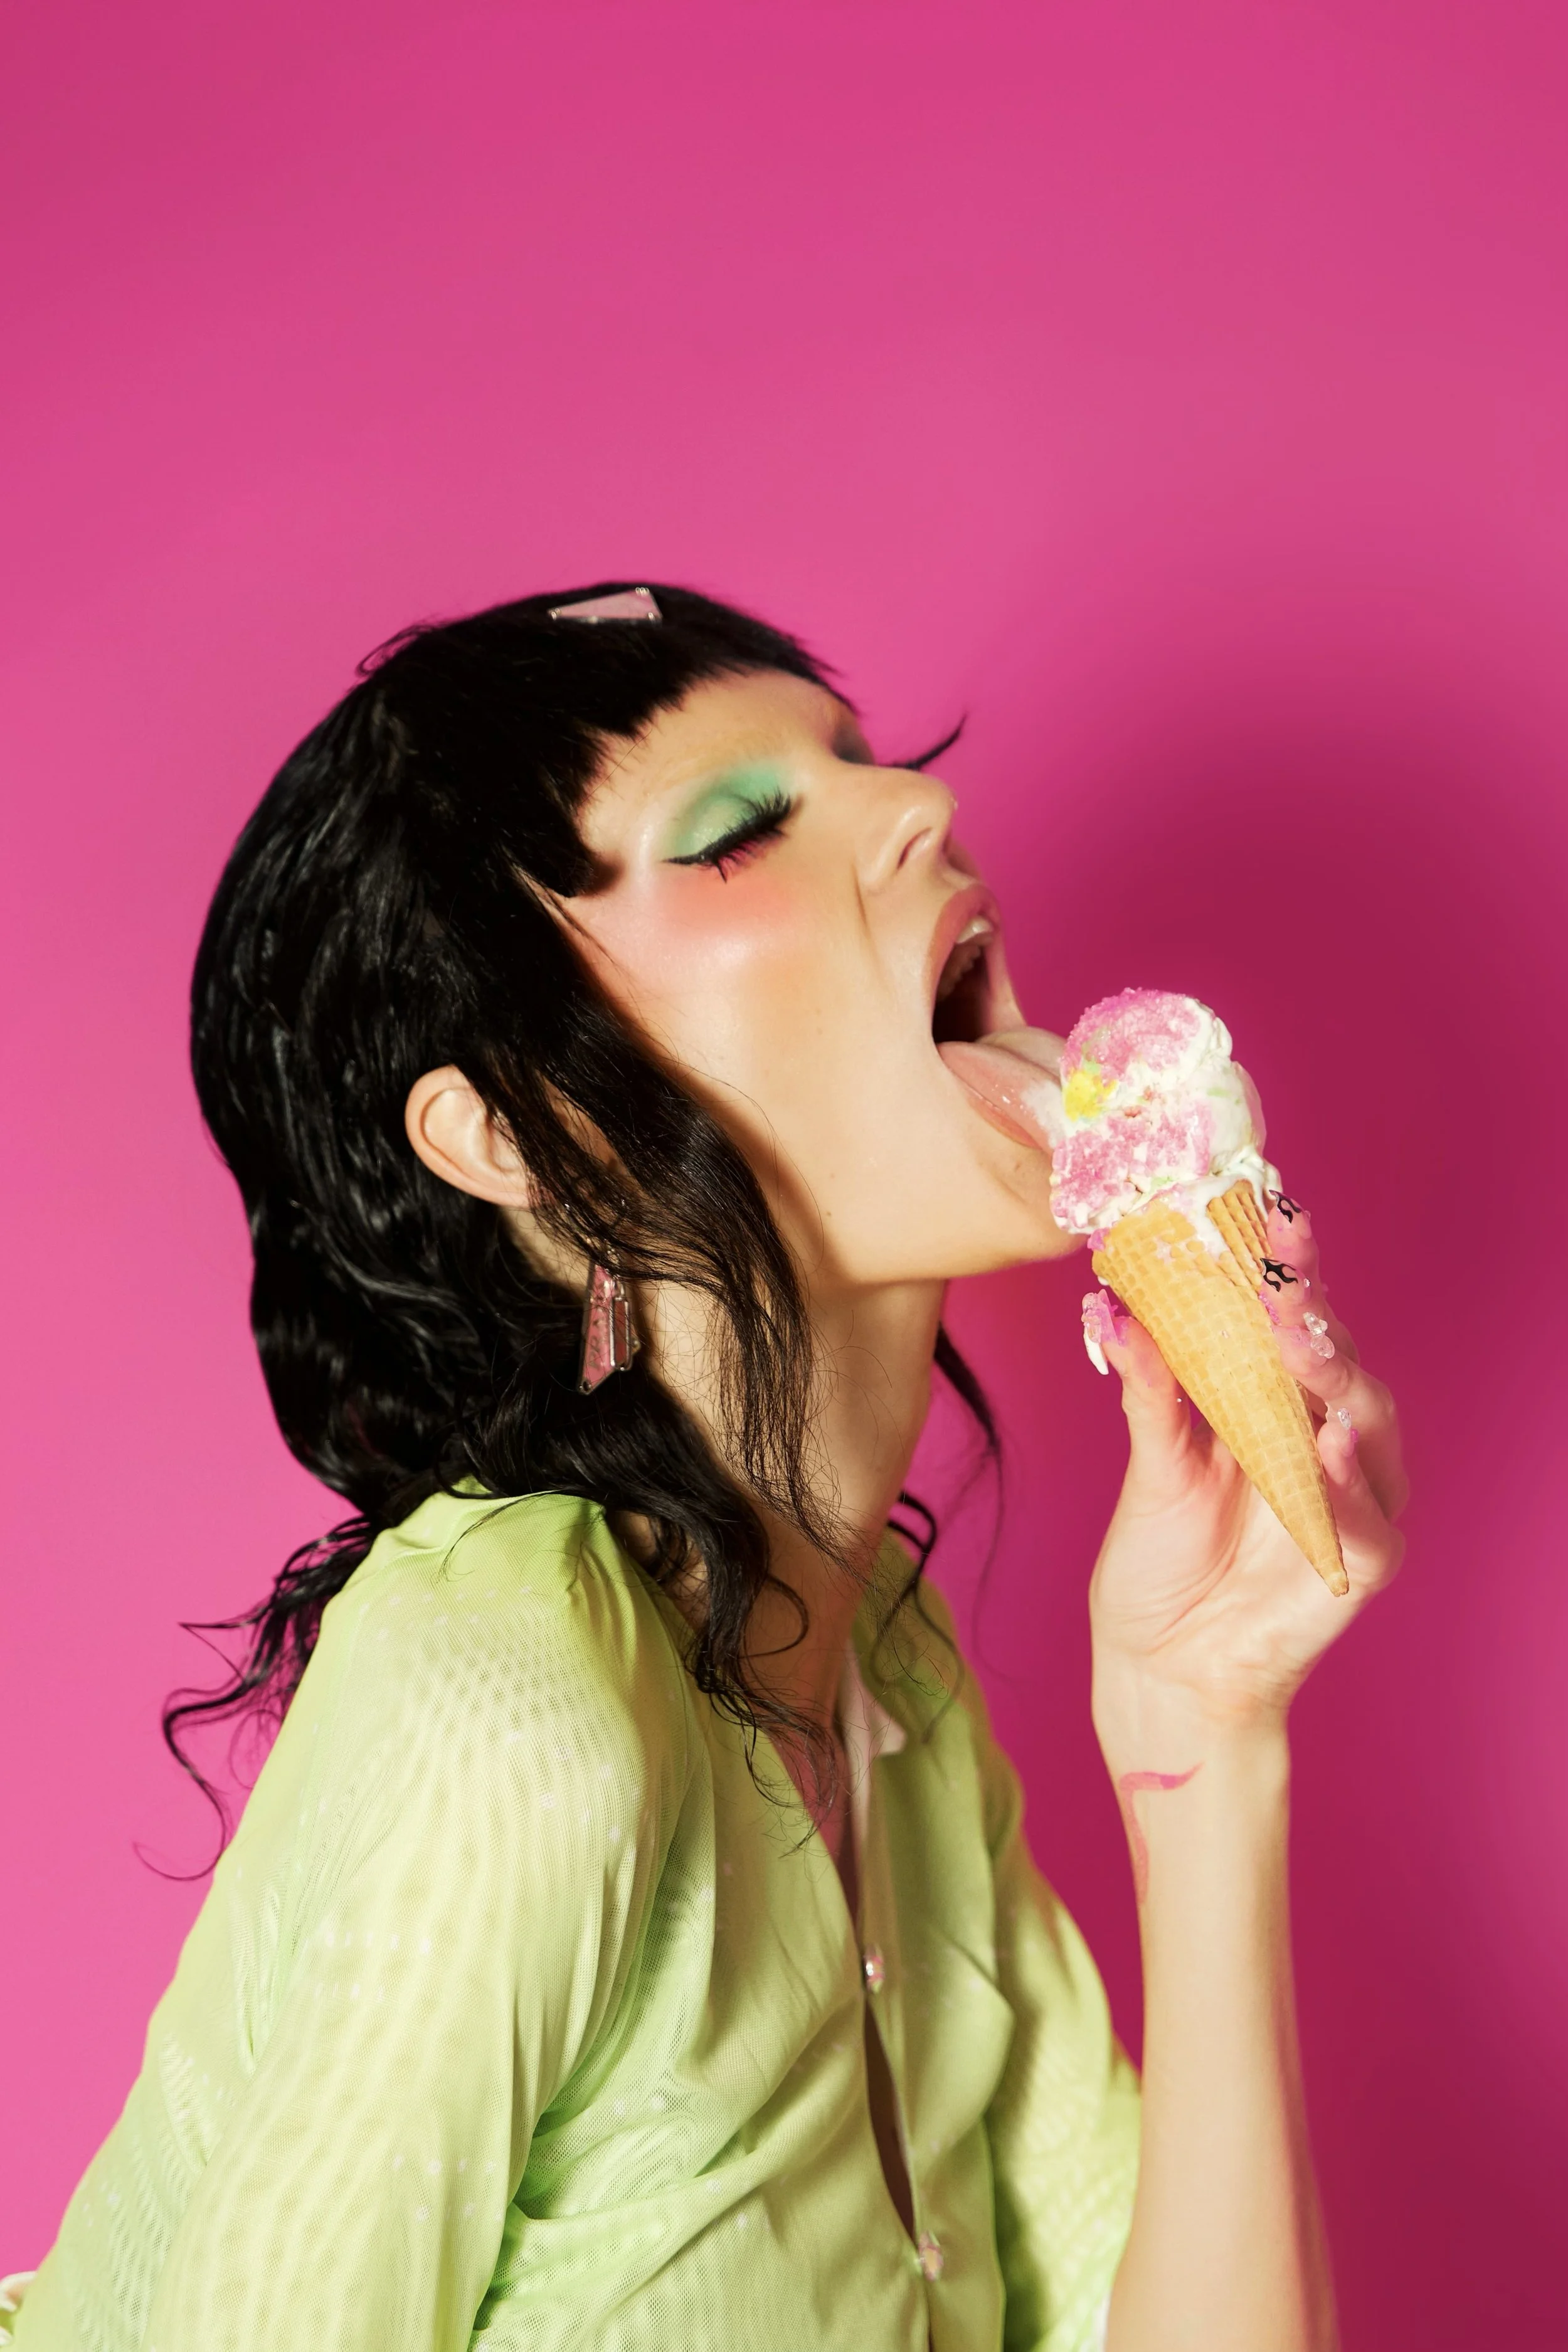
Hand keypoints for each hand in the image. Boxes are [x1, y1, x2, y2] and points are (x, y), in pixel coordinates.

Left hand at [1086, 1194, 1406, 1745]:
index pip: (1286, 1321)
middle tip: (1280, 1270)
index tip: (1263, 1211)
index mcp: (1275, 1403)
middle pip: (1333, 1356)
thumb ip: (1149, 1387)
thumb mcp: (1151, 1462)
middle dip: (1309, 1309)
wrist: (1161, 1661)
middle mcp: (1323, 1437)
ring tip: (1297, 1339)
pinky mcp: (1363, 1557)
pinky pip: (1366, 1512)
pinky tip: (1328, 1444)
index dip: (1281, 1267)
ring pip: (1367, 1420)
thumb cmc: (1161, 1558)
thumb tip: (1113, 1304)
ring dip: (1332, 1376)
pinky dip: (1348, 1479)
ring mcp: (1352, 1494)